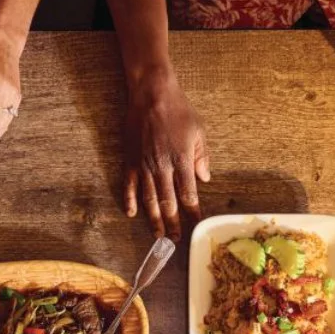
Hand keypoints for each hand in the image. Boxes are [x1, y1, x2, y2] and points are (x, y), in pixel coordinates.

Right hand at [123, 70, 209, 239]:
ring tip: (158, 235)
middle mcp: (163, 167)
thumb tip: (204, 178)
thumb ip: (202, 157)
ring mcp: (145, 166)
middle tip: (175, 240)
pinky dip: (130, 201)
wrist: (151, 93)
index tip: (196, 224)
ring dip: (154, 220)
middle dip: (173, 224)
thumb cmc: (178, 109)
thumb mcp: (198, 131)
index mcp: (182, 161)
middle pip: (169, 203)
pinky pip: (130, 186)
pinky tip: (132, 214)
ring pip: (150, 200)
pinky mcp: (131, 161)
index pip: (189, 195)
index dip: (192, 212)